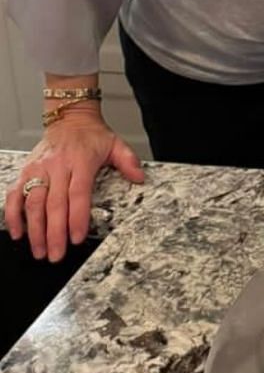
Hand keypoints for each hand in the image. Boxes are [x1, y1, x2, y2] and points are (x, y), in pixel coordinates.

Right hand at [4, 109, 143, 261]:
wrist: (68, 118)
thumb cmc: (91, 135)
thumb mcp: (115, 144)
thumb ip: (128, 161)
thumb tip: (140, 178)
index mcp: (81, 162)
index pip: (78, 194)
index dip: (76, 218)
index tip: (76, 238)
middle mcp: (57, 167)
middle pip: (54, 205)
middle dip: (54, 233)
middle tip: (56, 255)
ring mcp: (38, 170)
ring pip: (32, 203)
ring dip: (34, 230)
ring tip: (39, 251)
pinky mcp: (24, 172)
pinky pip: (14, 196)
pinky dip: (13, 215)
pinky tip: (18, 233)